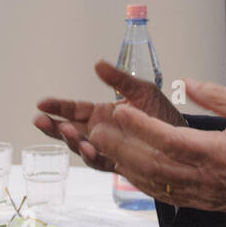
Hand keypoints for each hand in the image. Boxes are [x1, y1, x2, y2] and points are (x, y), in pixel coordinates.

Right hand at [33, 60, 185, 171]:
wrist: (184, 139)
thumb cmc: (163, 115)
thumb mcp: (141, 90)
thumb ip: (119, 79)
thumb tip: (98, 64)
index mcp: (102, 114)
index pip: (74, 110)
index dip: (57, 107)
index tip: (42, 104)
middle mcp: (101, 133)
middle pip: (70, 131)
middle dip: (53, 127)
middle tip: (40, 121)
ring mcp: (109, 149)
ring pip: (82, 148)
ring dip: (71, 141)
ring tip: (66, 132)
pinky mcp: (120, 162)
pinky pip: (102, 162)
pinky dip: (93, 156)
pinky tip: (89, 149)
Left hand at [86, 77, 225, 214]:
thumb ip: (219, 96)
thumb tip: (188, 82)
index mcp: (216, 153)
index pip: (169, 141)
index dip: (140, 127)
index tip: (120, 111)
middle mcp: (203, 177)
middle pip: (151, 164)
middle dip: (120, 146)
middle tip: (97, 129)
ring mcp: (198, 193)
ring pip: (151, 181)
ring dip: (123, 163)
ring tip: (102, 145)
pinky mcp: (197, 202)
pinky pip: (160, 193)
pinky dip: (138, 179)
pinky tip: (125, 165)